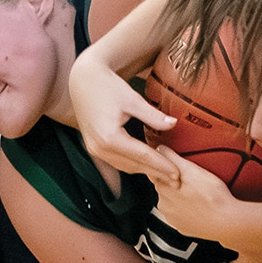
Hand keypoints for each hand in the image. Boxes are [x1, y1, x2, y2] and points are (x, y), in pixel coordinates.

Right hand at [68, 51, 179, 185]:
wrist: (83, 82)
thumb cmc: (106, 86)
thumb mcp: (132, 99)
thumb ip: (153, 115)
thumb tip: (174, 124)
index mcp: (110, 137)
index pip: (143, 156)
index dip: (162, 165)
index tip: (178, 173)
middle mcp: (100, 148)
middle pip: (134, 165)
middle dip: (157, 173)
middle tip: (177, 180)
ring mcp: (95, 150)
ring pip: (126, 167)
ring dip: (146, 171)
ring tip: (165, 175)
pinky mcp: (95, 148)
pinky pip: (118, 162)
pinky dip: (134, 165)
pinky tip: (148, 166)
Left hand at [150, 147, 241, 243]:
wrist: (227, 223)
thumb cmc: (211, 196)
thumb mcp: (191, 170)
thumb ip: (172, 158)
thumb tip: (159, 148)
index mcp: (163, 188)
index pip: (154, 172)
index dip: (163, 166)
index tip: (172, 163)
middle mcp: (164, 205)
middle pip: (163, 188)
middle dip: (172, 181)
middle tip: (190, 176)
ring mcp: (173, 219)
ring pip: (172, 202)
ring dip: (180, 197)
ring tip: (197, 191)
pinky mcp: (184, 229)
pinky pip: (182, 216)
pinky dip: (188, 211)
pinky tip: (200, 206)